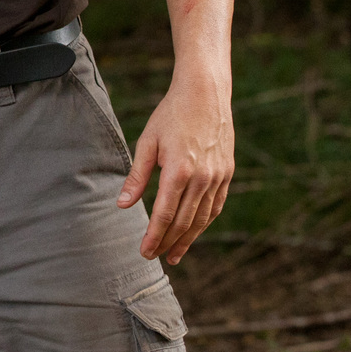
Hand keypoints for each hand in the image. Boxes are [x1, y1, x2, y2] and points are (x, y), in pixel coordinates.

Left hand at [117, 72, 234, 264]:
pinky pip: (216, 205)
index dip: (155, 236)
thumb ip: (137, 177)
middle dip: (169, 242)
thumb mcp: (148, 142)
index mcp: (179, 171)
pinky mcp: (227, 173)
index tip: (144, 251)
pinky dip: (204, 222)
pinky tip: (194, 231)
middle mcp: (203, 178)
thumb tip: (122, 205)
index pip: (165, 214)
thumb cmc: (171, 115)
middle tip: (154, 257)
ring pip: (203, 217)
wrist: (205, 94)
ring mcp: (219, 177)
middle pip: (185, 221)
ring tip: (174, 254)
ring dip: (188, 238)